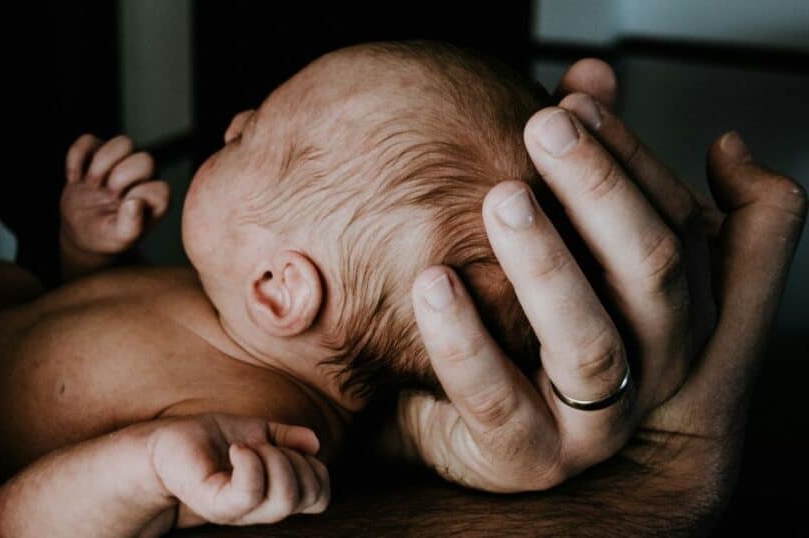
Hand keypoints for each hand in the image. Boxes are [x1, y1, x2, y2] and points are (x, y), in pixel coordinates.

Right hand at [60, 134, 169, 277]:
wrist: (80, 229)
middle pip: (146, 160)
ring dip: (103, 163)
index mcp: (153, 198)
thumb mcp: (119, 238)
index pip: (160, 188)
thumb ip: (131, 226)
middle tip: (107, 195)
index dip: (140, 195)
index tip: (122, 207)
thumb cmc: (106, 234)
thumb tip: (135, 202)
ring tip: (92, 184)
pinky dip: (77, 158)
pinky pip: (88, 140)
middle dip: (122, 177)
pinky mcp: (96, 153)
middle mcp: (142, 177)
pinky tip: (75, 178)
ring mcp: (119, 161)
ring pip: (124, 142)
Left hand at [149, 414, 329, 527]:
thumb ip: (287, 437)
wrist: (164, 445)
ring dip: (274, 459)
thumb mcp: (257, 431)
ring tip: (247, 446)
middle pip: (308, 496)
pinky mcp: (216, 505)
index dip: (317, 469)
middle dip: (295, 459)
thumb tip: (315, 444)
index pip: (320, 496)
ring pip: (285, 497)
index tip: (286, 446)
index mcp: (274, 493)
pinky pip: (250, 492)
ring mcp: (238, 510)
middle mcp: (260, 508)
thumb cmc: (209, 439)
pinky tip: (236, 449)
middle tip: (263, 444)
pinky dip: (250, 462)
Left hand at [395, 59, 805, 493]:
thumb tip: (589, 73)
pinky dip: (463, 338)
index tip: (570, 99)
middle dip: (601, 190)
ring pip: (588, 340)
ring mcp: (596, 420)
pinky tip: (431, 281)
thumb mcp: (568, 244)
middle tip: (543, 127)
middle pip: (651, 270)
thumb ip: (586, 166)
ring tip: (500, 198)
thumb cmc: (527, 323)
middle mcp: (654, 363)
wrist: (473, 428)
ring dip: (545, 263)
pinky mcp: (528, 456)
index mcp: (675, 307)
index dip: (628, 155)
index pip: (676, 220)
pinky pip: (494, 397)